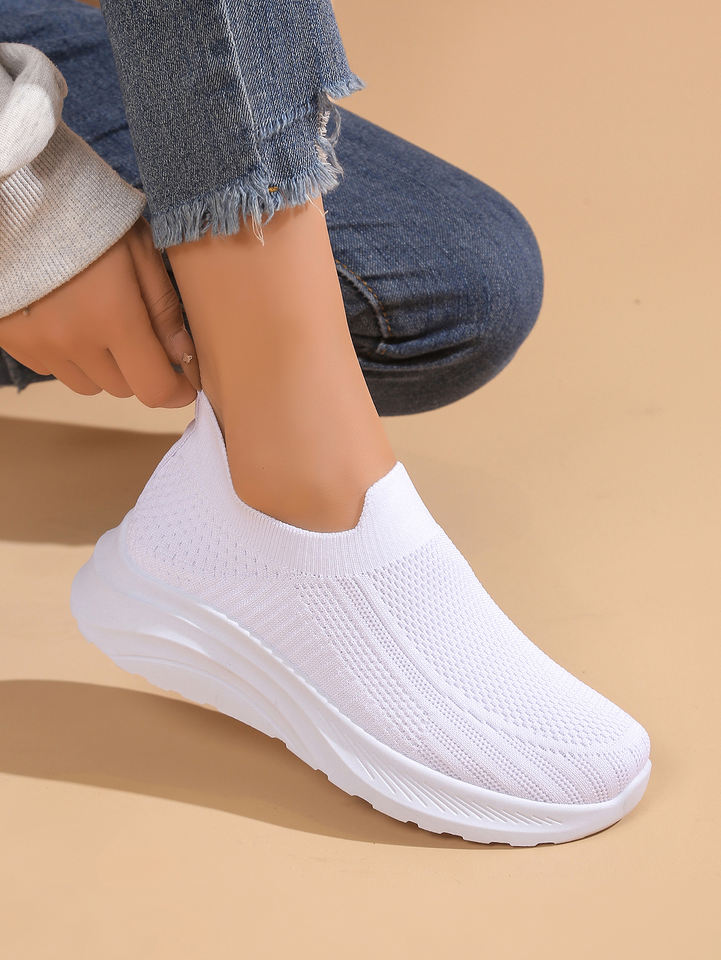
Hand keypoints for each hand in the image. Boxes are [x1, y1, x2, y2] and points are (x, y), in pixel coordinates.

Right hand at [0, 216, 201, 406]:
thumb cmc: (88, 216)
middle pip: (124, 388)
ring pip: (89, 385)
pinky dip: (70, 356)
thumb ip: (164, 309)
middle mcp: (75, 341)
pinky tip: (67, 318)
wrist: (15, 200)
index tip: (186, 384)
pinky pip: (55, 369)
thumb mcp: (140, 251)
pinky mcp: (14, 343)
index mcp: (114, 317)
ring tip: (99, 322)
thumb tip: (185, 357)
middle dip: (140, 368)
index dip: (176, 392)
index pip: (154, 388)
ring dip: (104, 366)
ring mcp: (41, 346)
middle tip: (139, 333)